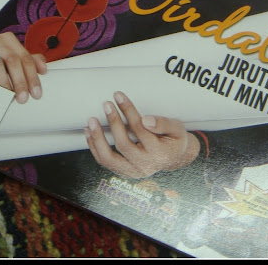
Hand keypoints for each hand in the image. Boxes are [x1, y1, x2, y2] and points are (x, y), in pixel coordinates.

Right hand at [0, 32, 46, 103]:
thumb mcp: (11, 58)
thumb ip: (29, 61)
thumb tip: (44, 69)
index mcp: (9, 40)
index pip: (26, 58)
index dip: (33, 76)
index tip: (36, 93)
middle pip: (13, 61)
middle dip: (20, 81)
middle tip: (23, 98)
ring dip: (5, 84)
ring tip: (9, 97)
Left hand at [85, 91, 200, 178]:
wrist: (174, 158)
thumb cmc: (175, 139)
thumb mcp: (177, 129)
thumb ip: (164, 124)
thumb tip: (146, 120)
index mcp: (159, 153)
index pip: (140, 129)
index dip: (128, 111)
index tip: (119, 96)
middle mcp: (144, 165)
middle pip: (123, 144)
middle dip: (113, 122)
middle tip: (107, 104)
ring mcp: (132, 171)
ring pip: (109, 158)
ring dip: (98, 139)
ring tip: (91, 121)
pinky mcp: (123, 171)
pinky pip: (105, 161)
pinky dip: (95, 147)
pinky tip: (90, 133)